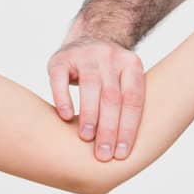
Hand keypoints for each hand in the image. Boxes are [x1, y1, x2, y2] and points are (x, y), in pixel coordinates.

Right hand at [47, 35, 145, 160]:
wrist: (88, 39)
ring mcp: (86, 54)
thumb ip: (128, 107)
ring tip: (85, 138)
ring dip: (88, 115)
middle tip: (103, 154)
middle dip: (108, 129)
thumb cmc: (109, 76)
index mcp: (132, 65)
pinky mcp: (61, 58)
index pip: (133, 101)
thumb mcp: (125, 81)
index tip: (122, 154)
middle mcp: (110, 57)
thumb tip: (126, 154)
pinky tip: (65, 117)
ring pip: (90, 87)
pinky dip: (63, 98)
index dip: (128, 129)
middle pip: (112, 97)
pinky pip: (61, 79)